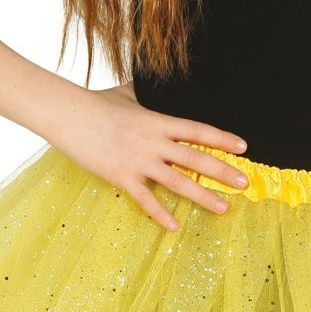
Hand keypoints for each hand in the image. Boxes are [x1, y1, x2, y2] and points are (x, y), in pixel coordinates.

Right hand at [48, 81, 249, 231]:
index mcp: (157, 121)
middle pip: (196, 158)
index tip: (243, 147)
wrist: (66, 113)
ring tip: (223, 208)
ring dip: (203, 196)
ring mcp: (139, 160)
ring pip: (178, 181)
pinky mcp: (122, 176)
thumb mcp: (128, 94)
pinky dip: (160, 214)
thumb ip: (147, 95)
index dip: (222, 138)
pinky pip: (146, 199)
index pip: (198, 130)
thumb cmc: (95, 103)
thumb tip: (157, 85)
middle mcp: (154, 141)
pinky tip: (175, 227)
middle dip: (223, 172)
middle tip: (244, 183)